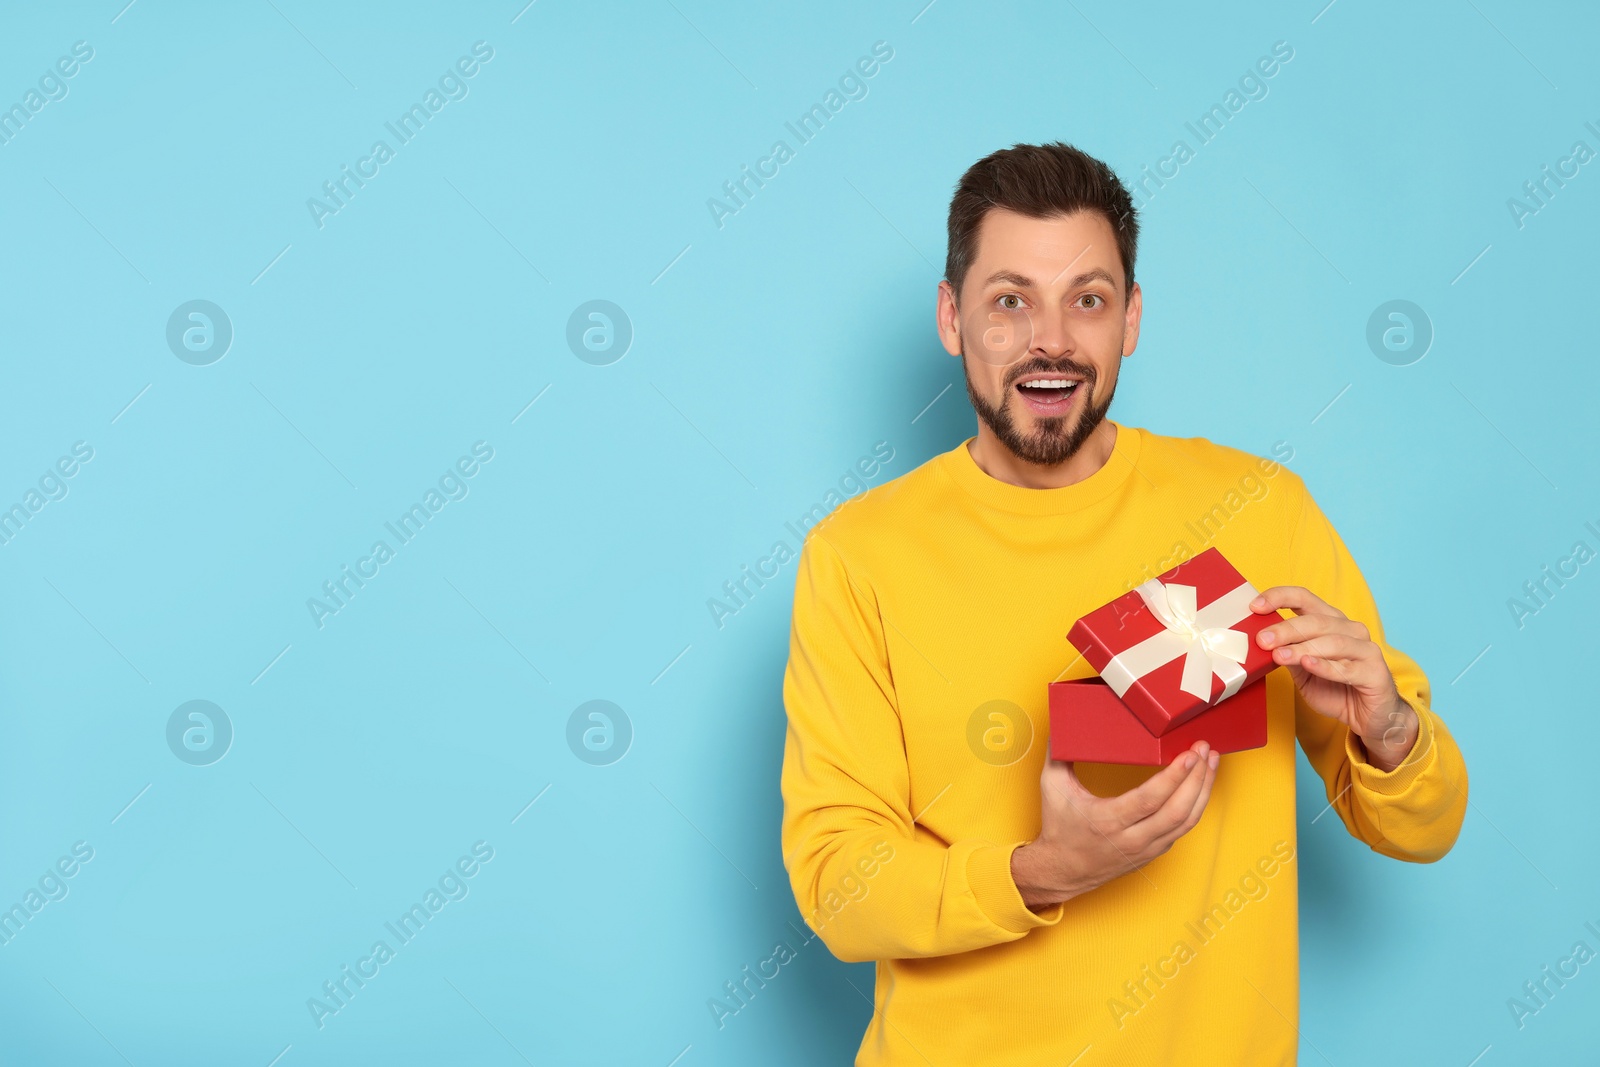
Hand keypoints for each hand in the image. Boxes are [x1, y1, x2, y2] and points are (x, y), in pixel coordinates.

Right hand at [1010, 742, 1218, 908]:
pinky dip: (1196, 805)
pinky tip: (1200, 785)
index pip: (1150, 799)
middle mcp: (1131, 839)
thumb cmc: (1060, 828)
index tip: (1190, 754)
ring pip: (1186, 821)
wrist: (1063, 870)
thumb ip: (1059, 754)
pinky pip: (1182, 828)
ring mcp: (1146, 848)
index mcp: (1108, 821)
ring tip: (1210, 763)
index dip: (1174, 777)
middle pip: (1177, 811)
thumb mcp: (1053, 788)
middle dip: (1197, 778)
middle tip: (1205, 750)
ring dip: (1203, 791)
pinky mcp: (1154, 852)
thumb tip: (1064, 724)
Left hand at [1249, 585, 1417, 771]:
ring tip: (1279, 656)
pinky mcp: (1375, 672)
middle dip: (1285, 629)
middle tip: (1263, 640)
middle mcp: (1350, 630)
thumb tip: (1261, 641)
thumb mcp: (1303, 671)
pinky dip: (1325, 666)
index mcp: (1331, 622)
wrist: (1369, 716)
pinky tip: (1308, 664)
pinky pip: (1347, 668)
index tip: (1255, 606)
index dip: (1280, 597)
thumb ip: (1287, 654)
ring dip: (1302, 648)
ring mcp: (1366, 649)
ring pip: (1331, 642)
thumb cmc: (1335, 689)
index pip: (1305, 598)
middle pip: (1315, 621)